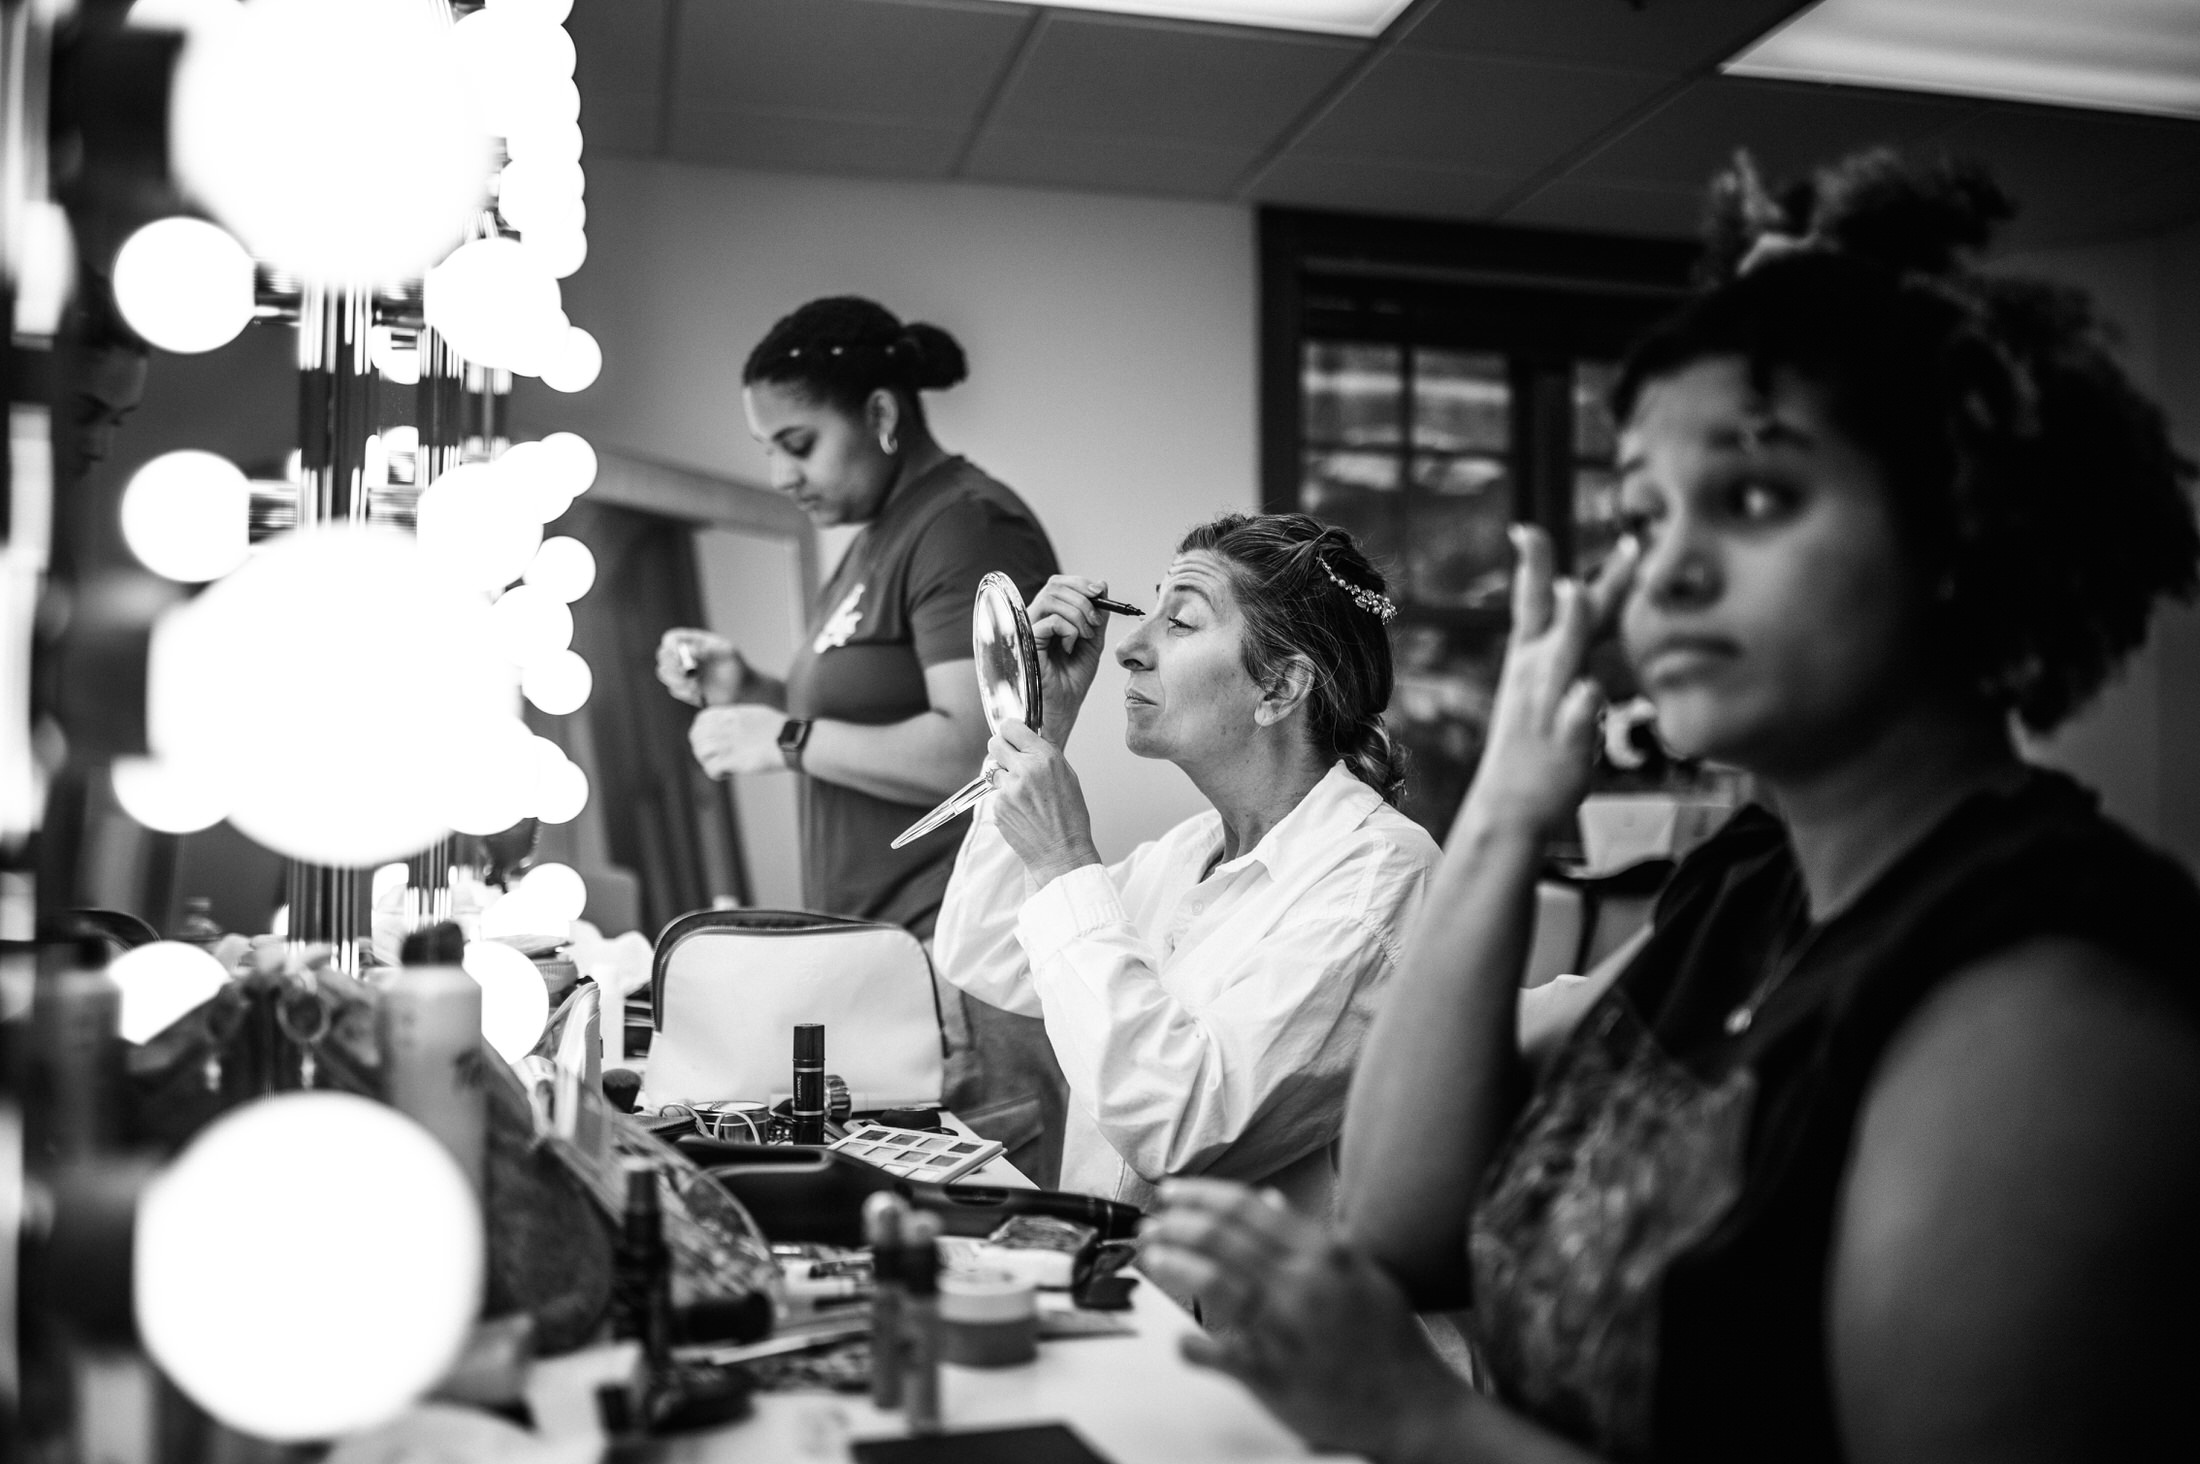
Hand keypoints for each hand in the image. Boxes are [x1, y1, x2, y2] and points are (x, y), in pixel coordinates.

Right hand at [656, 627, 745, 706]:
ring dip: (677, 681)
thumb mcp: (727, 653)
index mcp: (693, 641)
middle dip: (671, 666)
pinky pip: (674, 689)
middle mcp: (683, 655)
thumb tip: (688, 651)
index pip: (671, 638)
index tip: (678, 658)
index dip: (670, 647)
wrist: (742, 690)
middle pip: (662, 655)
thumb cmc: (736, 666)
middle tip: (686, 675)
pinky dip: (684, 692)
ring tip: (697, 687)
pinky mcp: (683, 688)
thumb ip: (708, 650)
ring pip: (664, 673)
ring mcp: (681, 672)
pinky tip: (700, 694)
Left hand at [688, 705, 786, 777]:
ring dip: (709, 762)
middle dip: (702, 749)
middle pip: (696, 737)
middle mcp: (724, 726)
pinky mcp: (731, 759)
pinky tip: (728, 774)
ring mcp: (726, 743)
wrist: (789, 740)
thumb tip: (730, 724)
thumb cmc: (779, 729)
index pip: (701, 719)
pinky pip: (711, 769)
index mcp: (730, 714)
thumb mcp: (754, 714)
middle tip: (714, 757)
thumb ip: (738, 718)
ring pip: (701, 753)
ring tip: (723, 766)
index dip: (700, 732)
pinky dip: (717, 774)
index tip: (708, 741)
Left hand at [987, 718, 1099, 886]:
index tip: (1013, 737)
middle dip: (1001, 750)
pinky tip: (1021, 811)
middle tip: (1011, 762)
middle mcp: (1024, 770)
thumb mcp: (1068, 776)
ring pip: (993, 770)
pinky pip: (994, 794)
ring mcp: (1008, 790)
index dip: (1010, 732)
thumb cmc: (1070, 817)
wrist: (1062, 852)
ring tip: (1023, 795)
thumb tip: (1030, 738)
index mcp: (1044, 758)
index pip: (1011, 727)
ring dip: (1004, 778)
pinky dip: (1004, 800)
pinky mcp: (997, 807)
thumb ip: (1046, 754)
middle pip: (994, 743)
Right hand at [1025, 575, 1112, 746]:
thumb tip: (1102, 585)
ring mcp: (1029, 629)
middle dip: (1082, 597)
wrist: (1064, 708)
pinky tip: (1069, 648)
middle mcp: (1036, 618)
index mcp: (1048, 615)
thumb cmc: (1073, 678)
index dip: (1080, 582)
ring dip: (1078, 614)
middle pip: (1054, 585)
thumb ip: (1097, 615)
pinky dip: (1069, 631)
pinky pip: (1051, 621)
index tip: (1101, 592)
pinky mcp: (1028, 642)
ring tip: (1085, 636)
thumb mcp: (1092, 641)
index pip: (1058, 583)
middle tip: (1095, 621)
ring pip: (1052, 598)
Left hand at [1142, 1178, 1475, 1458]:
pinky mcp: (1273, 1374)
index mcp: (1324, 1253)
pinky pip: (1218, 1354)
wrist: (1412, 1407)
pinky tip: (1178, 1340)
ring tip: (1152, 1254)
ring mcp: (1285, 1328)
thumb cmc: (1388, 1340)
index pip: (1246, 1207)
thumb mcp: (1359, 1272)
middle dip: (1176, 1224)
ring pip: (1212, 1281)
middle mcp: (1302, 1283)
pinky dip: (1192, 1345)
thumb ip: (1311, 1236)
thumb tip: (1269, 1201)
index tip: (1172, 1191)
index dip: (1199, 1194)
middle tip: (1151, 1222)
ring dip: (1173, 1262)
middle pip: (1221, 1237)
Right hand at [1456, 527, 1638, 840]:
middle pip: (1564, 616)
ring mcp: (1548, 705)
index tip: (1526, 529)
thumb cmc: (1534, 739)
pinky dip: (1584, 703)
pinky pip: (1577, 716)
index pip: (1532, 601)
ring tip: (1577, 590)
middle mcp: (1535, 673)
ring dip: (1571, 623)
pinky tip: (1589, 693)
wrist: (1508, 805)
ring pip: (1563, 656)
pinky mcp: (1565, 740)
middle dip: (1587, 576)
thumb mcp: (1545, 681)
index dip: (1532, 562)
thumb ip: (1573, 638)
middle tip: (1627, 542)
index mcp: (1529, 657)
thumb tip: (1590, 593)